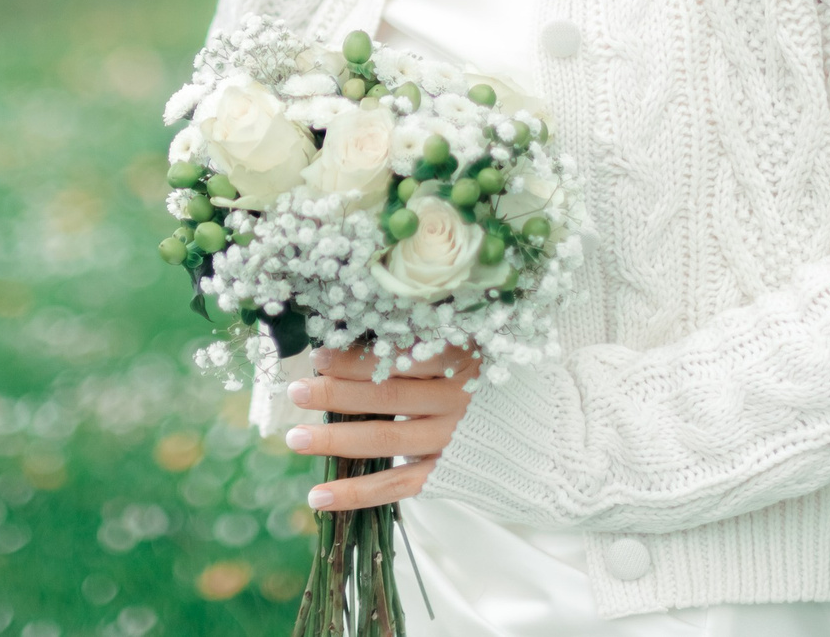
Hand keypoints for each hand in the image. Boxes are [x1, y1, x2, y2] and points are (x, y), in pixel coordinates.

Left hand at [286, 344, 479, 511]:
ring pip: (385, 440)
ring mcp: (450, 440)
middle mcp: (455, 400)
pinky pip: (395, 486)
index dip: (357, 358)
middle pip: (386, 396)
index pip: (400, 358)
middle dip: (336, 393)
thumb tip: (351, 332)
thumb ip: (418, 342)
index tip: (319, 355)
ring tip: (295, 438)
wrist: (534, 432)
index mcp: (459, 360)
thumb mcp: (464, 347)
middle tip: (295, 391)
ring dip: (336, 440)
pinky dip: (356, 493)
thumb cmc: (483, 378)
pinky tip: (318, 497)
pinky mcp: (445, 475)